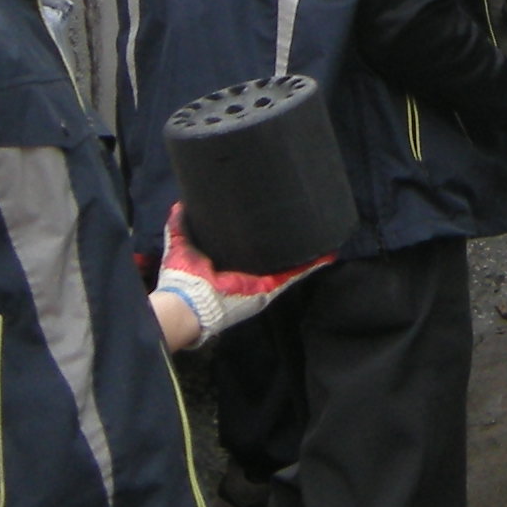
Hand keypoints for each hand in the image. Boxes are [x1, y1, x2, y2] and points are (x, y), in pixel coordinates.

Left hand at [156, 200, 331, 347]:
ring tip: (321, 237)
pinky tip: (325, 255)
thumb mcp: (181, 245)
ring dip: (305, 254)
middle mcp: (247, 275)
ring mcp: (260, 283)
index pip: (248, 247)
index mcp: (228, 265)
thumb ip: (181, 225)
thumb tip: (181, 203)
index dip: (259, 235)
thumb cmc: (183, 276)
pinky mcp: (268, 288)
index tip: (270, 217)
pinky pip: (293, 275)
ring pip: (288, 266)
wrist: (187, 304)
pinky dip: (310, 265)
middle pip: (272, 256)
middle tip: (300, 221)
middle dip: (286, 243)